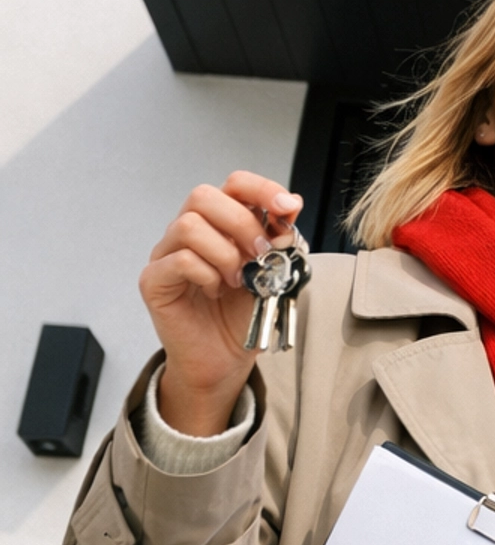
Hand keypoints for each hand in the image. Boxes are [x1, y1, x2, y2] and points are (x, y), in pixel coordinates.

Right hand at [140, 172, 302, 435]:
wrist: (226, 360)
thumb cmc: (243, 315)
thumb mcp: (273, 272)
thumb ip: (279, 240)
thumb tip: (289, 208)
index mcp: (220, 223)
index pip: (233, 184)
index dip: (261, 188)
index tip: (287, 207)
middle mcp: (189, 232)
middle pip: (203, 196)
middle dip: (241, 222)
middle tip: (261, 253)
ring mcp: (166, 254)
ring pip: (188, 225)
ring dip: (224, 252)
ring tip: (237, 279)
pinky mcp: (154, 281)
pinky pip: (179, 260)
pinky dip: (207, 274)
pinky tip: (216, 291)